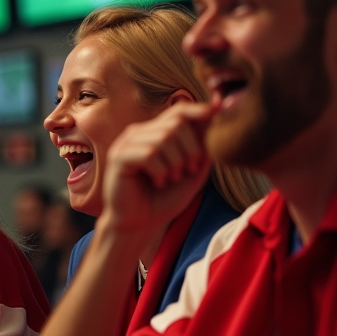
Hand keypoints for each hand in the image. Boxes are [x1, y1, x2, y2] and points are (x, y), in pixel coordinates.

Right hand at [101, 104, 215, 235]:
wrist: (141, 224)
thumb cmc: (165, 198)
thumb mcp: (193, 171)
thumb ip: (202, 146)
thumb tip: (213, 118)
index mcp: (155, 133)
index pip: (179, 111)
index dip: (199, 111)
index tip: (217, 113)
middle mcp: (139, 133)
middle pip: (176, 123)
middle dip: (192, 148)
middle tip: (190, 170)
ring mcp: (127, 143)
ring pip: (164, 138)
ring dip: (176, 163)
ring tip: (171, 178)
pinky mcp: (118, 158)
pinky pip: (149, 154)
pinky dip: (161, 170)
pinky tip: (158, 182)